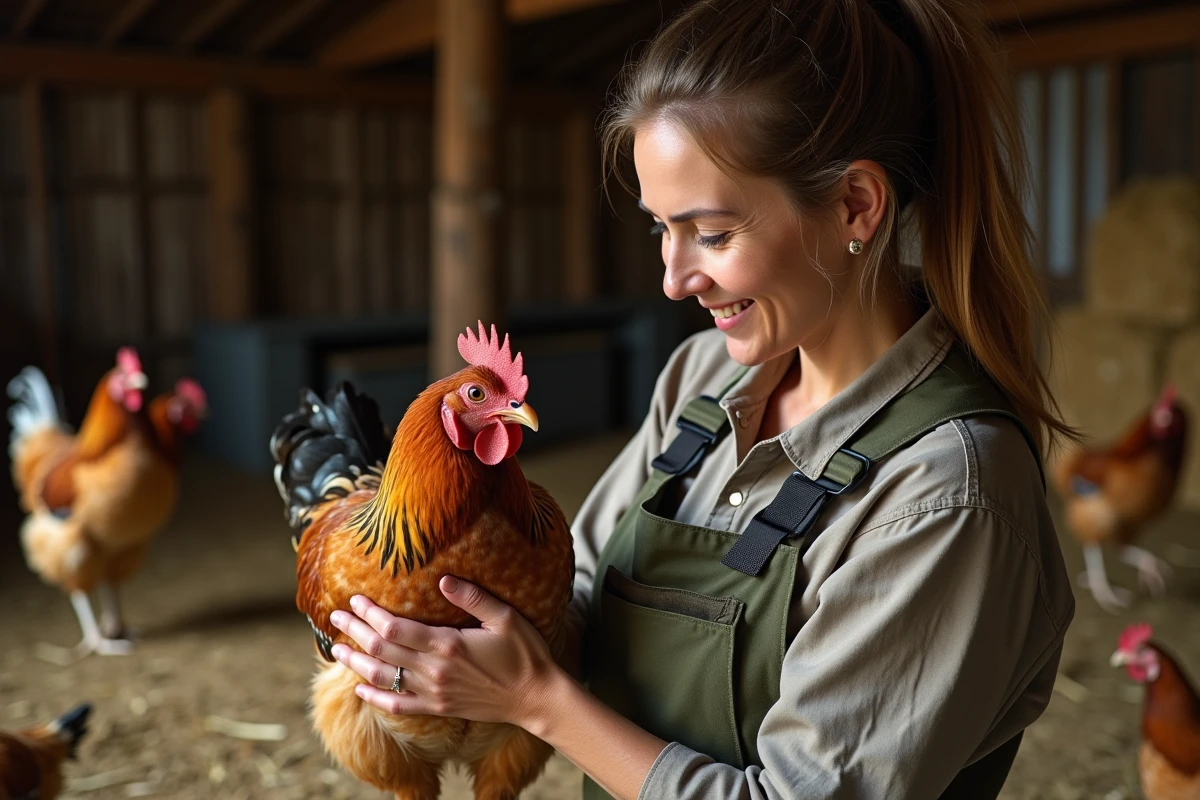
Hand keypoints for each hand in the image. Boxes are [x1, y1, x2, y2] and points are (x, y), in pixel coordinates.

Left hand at [328, 576, 562, 729]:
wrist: (536, 698)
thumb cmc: (524, 653)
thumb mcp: (505, 617)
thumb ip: (473, 597)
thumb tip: (443, 578)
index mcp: (448, 645)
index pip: (395, 629)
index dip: (371, 614)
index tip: (355, 599)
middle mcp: (435, 671)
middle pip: (382, 651)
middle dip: (355, 632)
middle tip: (335, 616)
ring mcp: (434, 693)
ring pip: (383, 678)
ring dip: (356, 663)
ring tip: (337, 649)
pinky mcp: (439, 708)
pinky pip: (399, 706)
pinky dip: (375, 698)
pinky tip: (359, 689)